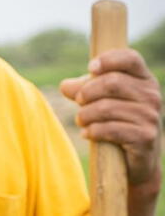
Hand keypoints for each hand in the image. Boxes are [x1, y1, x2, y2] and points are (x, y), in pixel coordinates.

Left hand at [60, 49, 161, 213]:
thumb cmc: (115, 120)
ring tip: (81, 120)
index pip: (130, 58)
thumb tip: (65, 86)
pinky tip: (87, 133)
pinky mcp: (145, 136)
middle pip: (112, 82)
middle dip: (87, 92)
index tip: (90, 68)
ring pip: (107, 107)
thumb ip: (82, 88)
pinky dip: (92, 131)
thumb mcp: (98, 99)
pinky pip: (110, 129)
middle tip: (78, 102)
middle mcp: (151, 95)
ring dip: (85, 115)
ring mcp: (151, 116)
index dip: (108, 59)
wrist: (135, 159)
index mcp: (143, 78)